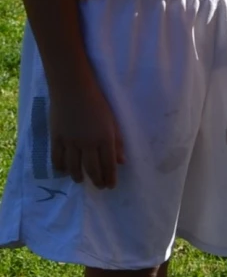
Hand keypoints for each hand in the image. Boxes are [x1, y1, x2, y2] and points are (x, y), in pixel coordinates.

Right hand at [48, 70, 123, 187]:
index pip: (108, 165)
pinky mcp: (56, 138)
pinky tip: (63, 171)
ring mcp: (70, 142)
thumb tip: (121, 162)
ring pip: (73, 167)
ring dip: (78, 176)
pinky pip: (57, 158)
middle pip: (92, 169)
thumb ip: (118, 142)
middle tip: (99, 187)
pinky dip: (60, 168)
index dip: (110, 177)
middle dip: (97, 180)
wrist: (73, 90)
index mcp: (105, 139)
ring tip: (81, 181)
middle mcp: (88, 144)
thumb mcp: (113, 122)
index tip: (111, 186)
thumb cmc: (98, 103)